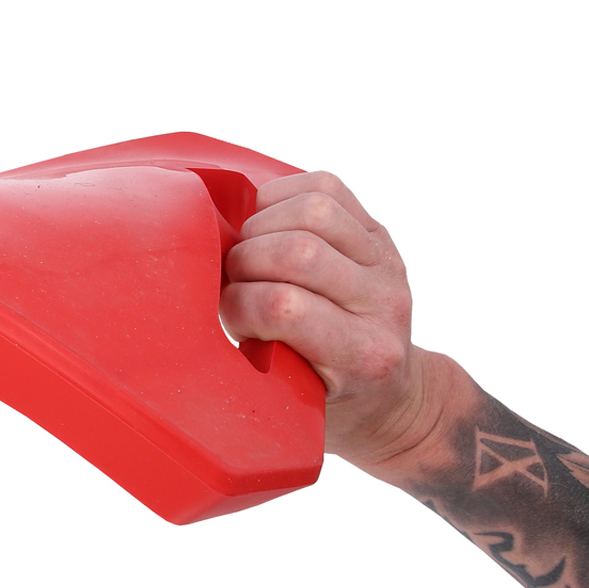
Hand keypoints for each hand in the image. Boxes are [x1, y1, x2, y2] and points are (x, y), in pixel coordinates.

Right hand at [220, 170, 469, 476]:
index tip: (228, 320)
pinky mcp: (377, 232)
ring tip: (248, 251)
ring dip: (261, 225)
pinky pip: (325, 186)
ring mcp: (385, 262)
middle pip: (298, 250)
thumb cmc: (321, 401)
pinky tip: (267, 226)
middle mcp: (383, 305)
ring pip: (313, 210)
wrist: (387, 393)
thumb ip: (257, 356)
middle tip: (233, 282)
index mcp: (362, 358)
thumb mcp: (289, 399)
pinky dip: (281, 197)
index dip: (237, 304)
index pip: (283, 307)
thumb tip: (201, 301)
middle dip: (245, 260)